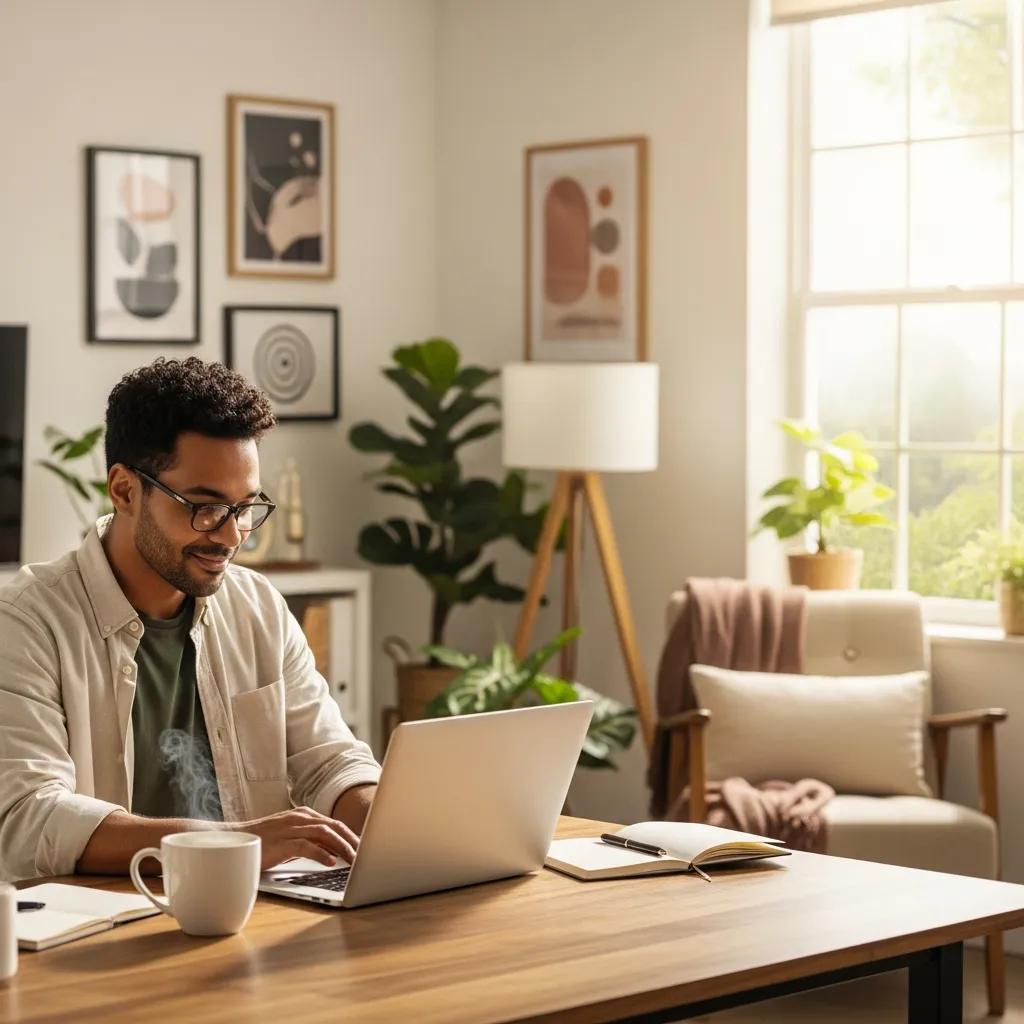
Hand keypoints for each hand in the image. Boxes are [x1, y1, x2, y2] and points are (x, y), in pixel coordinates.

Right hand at [231, 806, 358, 869]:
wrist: (234, 841)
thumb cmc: (263, 842)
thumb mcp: (291, 838)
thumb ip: (311, 841)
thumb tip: (333, 852)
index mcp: (304, 815)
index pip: (334, 823)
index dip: (351, 835)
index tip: (365, 848)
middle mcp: (300, 818)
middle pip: (334, 826)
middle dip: (352, 841)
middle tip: (366, 855)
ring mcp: (290, 828)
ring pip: (324, 834)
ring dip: (342, 847)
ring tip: (354, 860)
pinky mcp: (281, 842)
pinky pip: (305, 845)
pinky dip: (320, 853)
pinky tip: (331, 862)